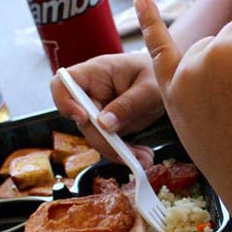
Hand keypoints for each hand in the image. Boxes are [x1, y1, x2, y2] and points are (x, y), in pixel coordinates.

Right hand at [50, 52, 164, 162]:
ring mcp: (98, 109)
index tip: (83, 118)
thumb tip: (104, 125)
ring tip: (144, 158)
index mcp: (96, 72)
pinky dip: (124, 152)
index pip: (63, 84)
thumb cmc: (156, 73)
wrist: (168, 79)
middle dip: (103, 141)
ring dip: (117, 151)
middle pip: (81, 120)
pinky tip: (142, 156)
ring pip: (95, 136)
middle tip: (129, 154)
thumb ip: (128, 104)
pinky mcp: (108, 124)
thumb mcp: (149, 88)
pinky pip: (108, 142)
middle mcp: (92, 91)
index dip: (65, 102)